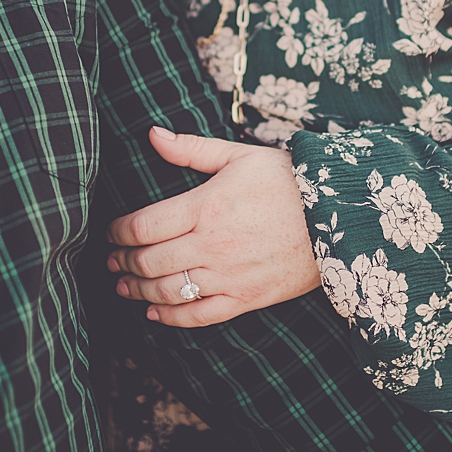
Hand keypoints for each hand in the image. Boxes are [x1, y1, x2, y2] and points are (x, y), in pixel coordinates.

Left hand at [105, 127, 320, 325]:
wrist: (340, 216)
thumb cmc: (287, 180)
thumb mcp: (239, 156)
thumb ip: (191, 148)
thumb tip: (152, 134)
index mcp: (207, 206)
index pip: (145, 225)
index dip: (119, 232)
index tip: (110, 232)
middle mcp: (213, 244)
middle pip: (151, 261)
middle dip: (123, 261)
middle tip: (111, 260)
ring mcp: (230, 275)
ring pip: (169, 291)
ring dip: (138, 290)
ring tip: (123, 285)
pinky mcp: (247, 298)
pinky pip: (200, 315)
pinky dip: (171, 317)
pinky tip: (154, 313)